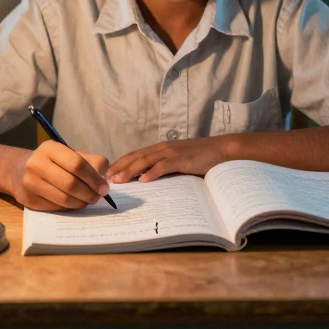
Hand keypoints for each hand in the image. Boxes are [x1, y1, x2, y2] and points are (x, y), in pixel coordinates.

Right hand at [9, 140, 109, 210]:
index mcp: (50, 149)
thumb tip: (104, 179)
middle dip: (89, 193)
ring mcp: (29, 182)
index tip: (104, 188)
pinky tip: (74, 203)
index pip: (77, 164)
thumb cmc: (54, 162)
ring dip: (81, 202)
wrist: (19, 170)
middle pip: (70, 184)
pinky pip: (55, 207)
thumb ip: (92, 162)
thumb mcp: (72, 154)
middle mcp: (36, 164)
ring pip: (63, 198)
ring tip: (88, 200)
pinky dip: (69, 207)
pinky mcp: (28, 199)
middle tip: (98, 197)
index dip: (94, 178)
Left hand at [109, 136, 233, 183]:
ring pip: (146, 161)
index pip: (136, 154)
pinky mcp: (182, 159)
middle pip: (137, 156)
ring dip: (130, 170)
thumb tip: (150, 179)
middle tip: (106, 178)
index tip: (109, 173)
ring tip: (118, 180)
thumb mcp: (180, 161)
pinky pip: (164, 166)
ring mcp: (172, 153)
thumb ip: (165, 167)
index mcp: (162, 149)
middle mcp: (164, 148)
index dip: (121, 162)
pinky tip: (143, 180)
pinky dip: (153, 172)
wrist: (221, 150)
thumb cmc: (202, 157)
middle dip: (120, 167)